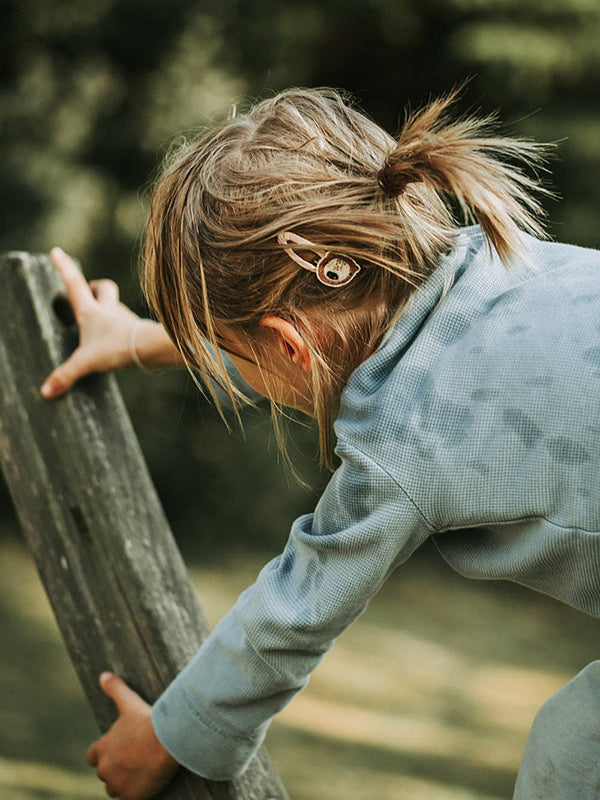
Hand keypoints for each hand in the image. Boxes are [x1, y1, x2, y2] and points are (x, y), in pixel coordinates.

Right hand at [41, 247, 140, 397]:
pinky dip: (121, 328)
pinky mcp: (137, 329)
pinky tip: (119, 343)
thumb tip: (45, 392)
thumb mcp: (87, 362)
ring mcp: (125, 318)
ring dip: (109, 310)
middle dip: (95, 287)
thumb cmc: (118, 348)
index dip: (64, 267)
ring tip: (102, 329)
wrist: (151, 348)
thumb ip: (66, 376)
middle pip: (103, 287)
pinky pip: (127, 324)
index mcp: (92, 312)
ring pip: (117, 306)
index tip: (57, 251)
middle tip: (88, 293)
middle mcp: (109, 310)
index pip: (74, 284)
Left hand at [87, 672, 178, 799]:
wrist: (167, 741)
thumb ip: (115, 689)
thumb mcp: (129, 702)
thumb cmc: (147, 720)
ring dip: (123, 783)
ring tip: (140, 773)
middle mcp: (105, 769)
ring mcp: (117, 785)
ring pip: (114, 788)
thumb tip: (104, 675)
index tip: (117, 750)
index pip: (92, 756)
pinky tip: (143, 788)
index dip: (104, 754)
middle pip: (105, 773)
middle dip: (116, 769)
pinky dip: (131, 796)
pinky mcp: (129, 797)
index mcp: (102, 748)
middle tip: (134, 760)